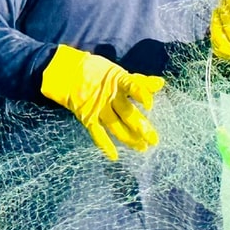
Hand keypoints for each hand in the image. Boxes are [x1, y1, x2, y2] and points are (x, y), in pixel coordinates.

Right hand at [39, 46, 166, 161]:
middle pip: (127, 113)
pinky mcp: (87, 117)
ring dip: (129, 138)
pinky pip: (97, 132)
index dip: (141, 94)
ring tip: (142, 148)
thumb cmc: (100, 73)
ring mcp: (98, 107)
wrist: (68, 73)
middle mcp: (109, 95)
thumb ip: (141, 82)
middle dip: (141, 127)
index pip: (132, 86)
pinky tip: (114, 156)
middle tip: (154, 140)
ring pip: (115, 126)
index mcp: (119, 81)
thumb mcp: (120, 74)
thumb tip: (161, 84)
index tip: (150, 104)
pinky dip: (105, 144)